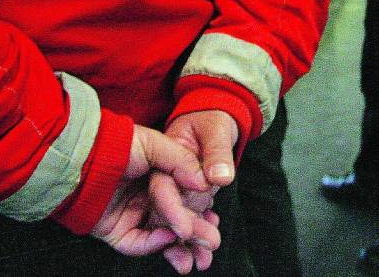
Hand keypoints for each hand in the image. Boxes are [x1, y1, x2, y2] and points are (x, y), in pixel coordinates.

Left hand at [91, 125, 218, 267]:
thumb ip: (181, 160)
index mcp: (158, 178)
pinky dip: (155, 243)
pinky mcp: (117, 232)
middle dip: (197, 233)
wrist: (82, 159)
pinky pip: (139, 243)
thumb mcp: (153, 144)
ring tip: (199, 254)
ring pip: (162, 237)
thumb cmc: (116, 145)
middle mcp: (146, 199)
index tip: (214, 215)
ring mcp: (132, 216)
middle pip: (177, 221)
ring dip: (181, 246)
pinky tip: (169, 237)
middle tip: (213, 241)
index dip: (201, 208)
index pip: (184, 199)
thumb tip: (205, 183)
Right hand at [153, 111, 239, 271]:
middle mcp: (160, 177)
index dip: (172, 211)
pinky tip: (206, 247)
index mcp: (160, 157)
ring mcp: (170, 190)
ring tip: (202, 262)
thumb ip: (215, 152)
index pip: (162, 189)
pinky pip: (183, 220)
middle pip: (162, 211)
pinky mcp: (182, 199)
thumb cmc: (211, 119)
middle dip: (181, 236)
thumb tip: (218, 179)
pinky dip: (194, 235)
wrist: (213, 117)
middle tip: (203, 253)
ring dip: (186, 244)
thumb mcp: (215, 128)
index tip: (185, 231)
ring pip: (169, 222)